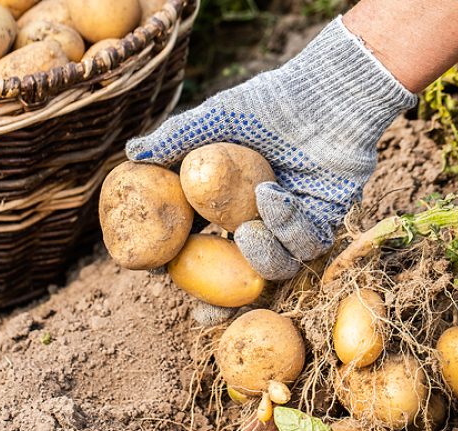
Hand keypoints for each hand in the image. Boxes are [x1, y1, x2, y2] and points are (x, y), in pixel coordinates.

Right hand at [127, 18, 415, 279]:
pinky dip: (287, 228)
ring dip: (260, 257)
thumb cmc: (269, 102)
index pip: (197, 243)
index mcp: (227, 201)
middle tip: (205, 311)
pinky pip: (306, 245)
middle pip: (237, 273)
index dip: (179, 264)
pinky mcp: (325, 219)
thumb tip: (133, 155)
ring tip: (245, 231)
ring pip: (275, 266)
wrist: (325, 91)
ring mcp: (291, 223)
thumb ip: (177, 138)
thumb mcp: (217, 119)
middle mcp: (258, 218)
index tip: (160, 271)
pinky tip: (273, 195)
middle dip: (221, 301)